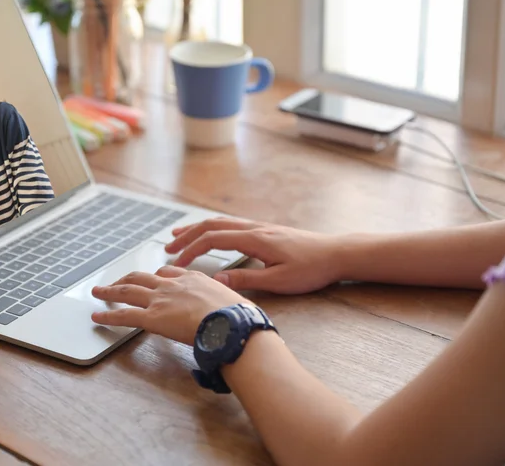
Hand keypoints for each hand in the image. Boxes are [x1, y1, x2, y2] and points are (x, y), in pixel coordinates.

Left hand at [91, 266, 249, 344]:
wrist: (232, 324)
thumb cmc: (239, 317)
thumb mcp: (235, 300)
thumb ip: (228, 301)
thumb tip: (239, 310)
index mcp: (194, 279)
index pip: (169, 272)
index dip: (157, 276)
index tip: (153, 278)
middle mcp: (174, 285)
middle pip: (143, 277)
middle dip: (128, 278)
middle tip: (118, 280)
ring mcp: (161, 300)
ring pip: (128, 291)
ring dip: (110, 290)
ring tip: (98, 291)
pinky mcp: (152, 318)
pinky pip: (124, 315)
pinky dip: (108, 315)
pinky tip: (97, 316)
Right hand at [165, 217, 344, 293]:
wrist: (337, 253)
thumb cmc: (311, 269)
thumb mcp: (278, 281)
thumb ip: (246, 280)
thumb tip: (215, 281)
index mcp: (255, 239)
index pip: (212, 240)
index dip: (190, 250)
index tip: (175, 264)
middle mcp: (255, 228)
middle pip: (212, 226)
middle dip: (186, 236)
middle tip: (167, 248)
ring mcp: (260, 227)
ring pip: (221, 222)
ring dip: (198, 229)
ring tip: (179, 236)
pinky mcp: (266, 230)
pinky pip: (232, 224)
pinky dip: (214, 228)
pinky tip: (211, 235)